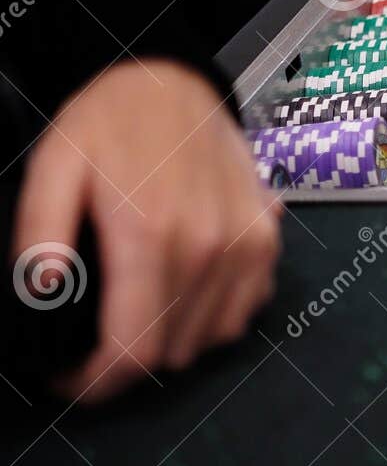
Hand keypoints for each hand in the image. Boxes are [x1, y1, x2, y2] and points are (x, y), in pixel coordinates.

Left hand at [11, 59, 281, 401]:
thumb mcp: (55, 165)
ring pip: (208, 340)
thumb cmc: (110, 122)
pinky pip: (243, 313)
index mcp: (151, 236)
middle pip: (170, 352)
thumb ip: (40, 229)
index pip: (132, 349)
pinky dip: (210, 319)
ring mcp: (246, 247)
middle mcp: (209, 249)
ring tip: (133, 316)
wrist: (178, 83)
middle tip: (92, 344)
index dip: (96, 383)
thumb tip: (39, 291)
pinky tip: (179, 294)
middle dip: (125, 363)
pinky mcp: (267, 242)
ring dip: (168, 342)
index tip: (67, 380)